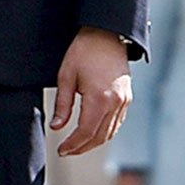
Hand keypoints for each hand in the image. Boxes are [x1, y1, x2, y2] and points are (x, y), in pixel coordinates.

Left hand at [51, 28, 130, 156]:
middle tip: (67, 151)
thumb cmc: (84, 51)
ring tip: (77, 145)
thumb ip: (62, 105)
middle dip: (82, 148)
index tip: (61, 150)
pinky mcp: (127, 98)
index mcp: (99, 98)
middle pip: (99, 137)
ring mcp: (124, 101)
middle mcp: (115, 102)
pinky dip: (105, 132)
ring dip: (93, 142)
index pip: (85, 132)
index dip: (73, 145)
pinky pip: (117, 123)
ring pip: (110, 133)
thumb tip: (57, 127)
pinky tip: (92, 132)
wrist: (107, 34)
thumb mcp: (66, 77)